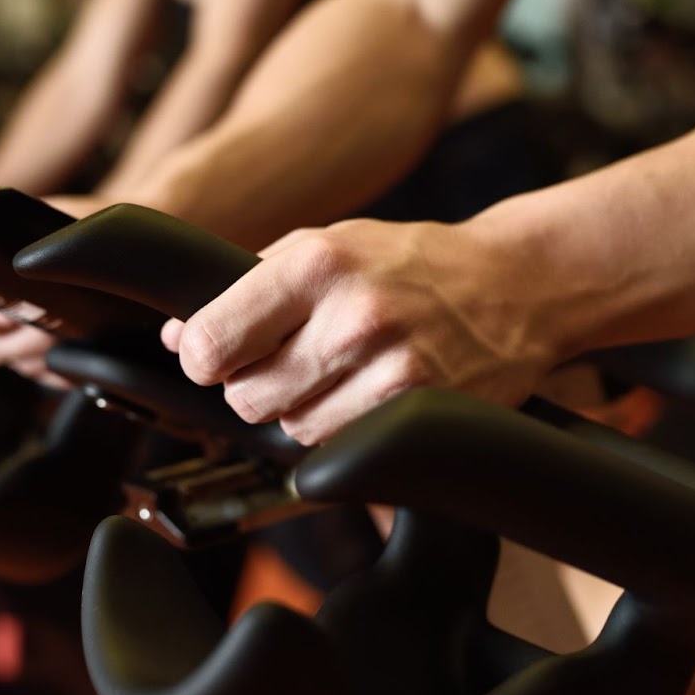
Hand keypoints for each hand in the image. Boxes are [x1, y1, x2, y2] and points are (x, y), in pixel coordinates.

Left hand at [161, 218, 558, 444]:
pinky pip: (340, 448)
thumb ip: (248, 286)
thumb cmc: (411, 264)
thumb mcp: (328, 245)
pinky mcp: (420, 411)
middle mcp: (352, 314)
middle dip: (254, 386)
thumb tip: (176, 337)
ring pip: (292, 429)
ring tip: (342, 373)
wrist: (517, 284)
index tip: (215, 356)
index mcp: (315, 261)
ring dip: (303, 411)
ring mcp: (390, 368)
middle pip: (246, 395)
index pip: (210, 342)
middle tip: (290, 361)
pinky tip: (368, 396)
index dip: (202, 357)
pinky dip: (342, 433)